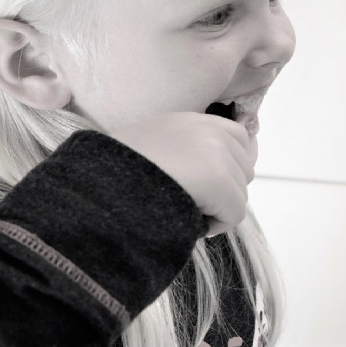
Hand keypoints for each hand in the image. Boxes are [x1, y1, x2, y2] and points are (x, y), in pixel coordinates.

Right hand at [110, 112, 256, 236]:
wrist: (100, 187)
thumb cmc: (113, 175)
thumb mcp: (148, 147)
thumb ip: (181, 150)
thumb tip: (209, 178)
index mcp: (189, 120)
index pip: (239, 138)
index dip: (227, 166)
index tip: (204, 186)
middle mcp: (207, 129)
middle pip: (245, 169)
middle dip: (224, 190)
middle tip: (189, 201)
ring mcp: (216, 153)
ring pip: (240, 194)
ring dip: (217, 209)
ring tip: (182, 211)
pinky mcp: (219, 180)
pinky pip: (235, 214)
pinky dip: (216, 225)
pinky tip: (188, 222)